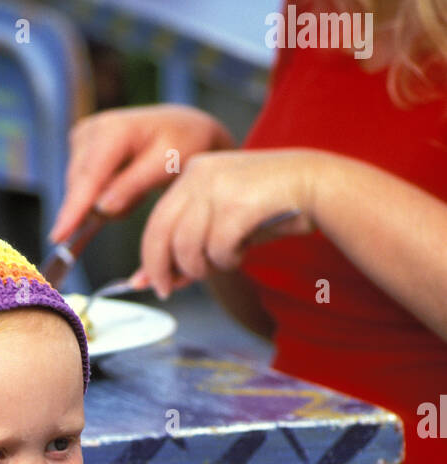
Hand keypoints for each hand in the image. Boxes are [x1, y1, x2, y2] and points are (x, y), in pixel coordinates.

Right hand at [50, 105, 233, 243]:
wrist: (183, 127)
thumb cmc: (181, 144)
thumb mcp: (166, 165)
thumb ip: (133, 186)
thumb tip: (101, 208)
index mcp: (112, 130)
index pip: (88, 178)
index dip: (73, 209)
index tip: (58, 237)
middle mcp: (89, 130)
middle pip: (80, 188)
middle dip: (104, 206)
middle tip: (141, 195)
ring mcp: (81, 139)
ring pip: (80, 192)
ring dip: (107, 201)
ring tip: (137, 184)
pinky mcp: (80, 150)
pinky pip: (84, 189)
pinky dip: (104, 195)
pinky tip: (126, 182)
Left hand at [139, 148, 319, 296]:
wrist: (315, 184)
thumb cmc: (269, 207)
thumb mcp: (220, 221)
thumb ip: (188, 243)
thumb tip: (155, 279)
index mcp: (191, 174)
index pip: (155, 222)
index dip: (149, 258)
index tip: (148, 281)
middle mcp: (199, 175)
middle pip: (162, 234)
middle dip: (163, 269)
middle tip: (168, 290)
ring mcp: (218, 187)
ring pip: (187, 246)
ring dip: (203, 267)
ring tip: (223, 262)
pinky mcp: (238, 203)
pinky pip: (218, 250)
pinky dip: (228, 261)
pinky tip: (242, 252)